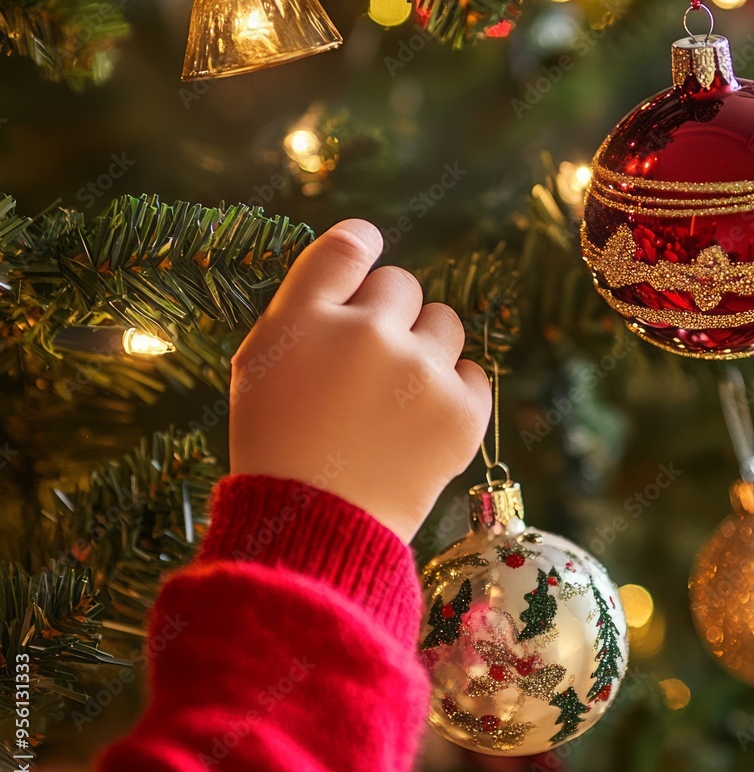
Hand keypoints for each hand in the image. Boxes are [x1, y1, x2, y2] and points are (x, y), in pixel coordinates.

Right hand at [229, 219, 491, 542]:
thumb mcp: (260, 366)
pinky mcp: (462, 411)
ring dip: (426, 347)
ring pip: (446, 322)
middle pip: (402, 284)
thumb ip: (304, 310)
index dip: (362, 243)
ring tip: (398, 397)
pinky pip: (475, 372)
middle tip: (370, 363)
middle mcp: (366, 334)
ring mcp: (420, 372)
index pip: (347, 246)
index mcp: (305, 319)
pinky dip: (455, 392)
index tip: (369, 248)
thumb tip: (356, 269)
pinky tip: (424, 421)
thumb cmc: (278, 446)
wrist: (316, 527)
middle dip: (389, 315)